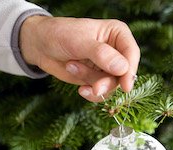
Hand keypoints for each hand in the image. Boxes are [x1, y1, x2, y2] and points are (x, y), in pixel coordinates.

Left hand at [20, 16, 139, 101]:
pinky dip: (91, 93)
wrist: (40, 46)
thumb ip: (101, 54)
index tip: (125, 86)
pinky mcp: (99, 78)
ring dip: (92, 82)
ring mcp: (108, 66)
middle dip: (107, 82)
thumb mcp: (79, 42)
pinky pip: (103, 92)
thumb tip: (123, 68)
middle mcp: (116, 51)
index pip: (132, 53)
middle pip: (124, 73)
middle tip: (94, 87)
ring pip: (112, 85)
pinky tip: (80, 89)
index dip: (130, 71)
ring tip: (72, 67)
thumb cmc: (59, 35)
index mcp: (117, 34)